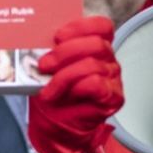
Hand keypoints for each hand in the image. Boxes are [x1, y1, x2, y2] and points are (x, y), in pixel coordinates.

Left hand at [28, 16, 123, 152]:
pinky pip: (96, 84)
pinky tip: (61, 94)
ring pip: (93, 65)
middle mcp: (109, 59)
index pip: (102, 26)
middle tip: (44, 64)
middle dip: (65, 53)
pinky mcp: (113, 97)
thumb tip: (38, 37)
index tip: (57, 36)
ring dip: (64, 76)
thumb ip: (53, 50)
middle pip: (96, 44)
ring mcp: (114, 78)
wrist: (56, 126)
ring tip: (48, 87)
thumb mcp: (50, 66)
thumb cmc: (54, 92)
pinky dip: (74, 87)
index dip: (81, 27)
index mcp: (96, 46)